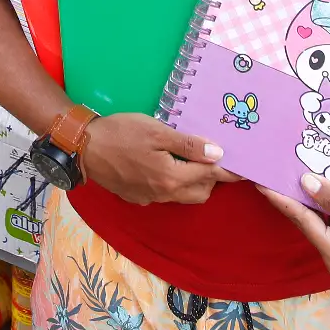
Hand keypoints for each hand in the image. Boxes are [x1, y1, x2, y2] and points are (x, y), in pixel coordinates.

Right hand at [80, 112, 231, 204]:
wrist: (83, 148)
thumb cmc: (121, 133)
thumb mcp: (156, 131)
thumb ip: (188, 144)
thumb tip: (218, 153)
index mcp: (171, 176)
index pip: (210, 175)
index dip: (229, 170)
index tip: (245, 168)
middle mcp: (164, 194)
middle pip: (201, 192)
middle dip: (212, 178)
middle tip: (213, 157)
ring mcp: (150, 198)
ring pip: (184, 196)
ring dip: (194, 183)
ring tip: (191, 160)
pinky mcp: (137, 198)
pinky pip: (165, 196)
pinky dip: (174, 184)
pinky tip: (165, 166)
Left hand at [259, 175, 329, 285]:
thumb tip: (306, 182)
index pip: (301, 219)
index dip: (281, 199)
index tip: (262, 183)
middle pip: (307, 222)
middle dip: (292, 199)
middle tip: (273, 176)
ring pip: (320, 222)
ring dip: (310, 202)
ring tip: (291, 178)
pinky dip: (326, 207)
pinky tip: (321, 190)